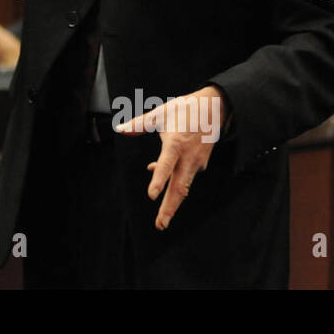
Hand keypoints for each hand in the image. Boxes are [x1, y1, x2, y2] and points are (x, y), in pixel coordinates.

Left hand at [114, 86, 226, 230]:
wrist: (213, 108)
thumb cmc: (184, 110)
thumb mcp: (160, 114)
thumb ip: (139, 124)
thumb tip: (119, 129)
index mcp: (176, 144)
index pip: (166, 165)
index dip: (159, 180)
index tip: (152, 195)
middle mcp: (188, 157)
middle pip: (179, 187)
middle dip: (169, 207)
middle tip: (160, 224)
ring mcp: (196, 163)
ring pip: (184, 188)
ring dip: (173, 205)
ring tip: (163, 221)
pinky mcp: (200, 164)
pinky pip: (185, 178)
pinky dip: (175, 186)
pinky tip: (163, 186)